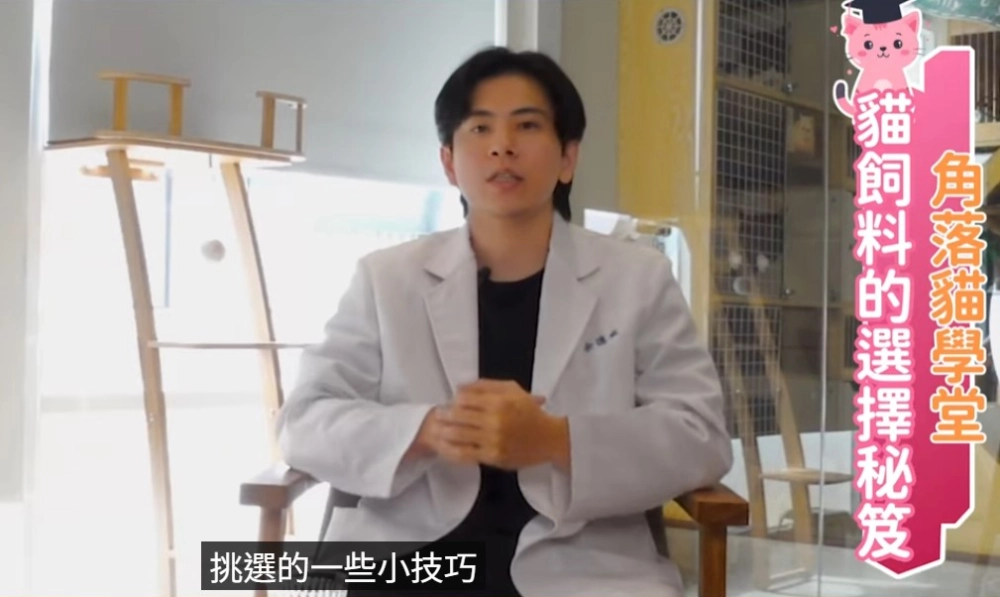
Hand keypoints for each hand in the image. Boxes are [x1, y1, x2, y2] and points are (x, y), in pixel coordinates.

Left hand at [434, 379, 568, 470]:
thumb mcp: (512, 389)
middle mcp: (496, 420)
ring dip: (444, 432)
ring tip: (438, 430)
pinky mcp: (493, 457)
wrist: (549, 438)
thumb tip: (460, 387)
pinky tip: (446, 447)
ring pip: (459, 435)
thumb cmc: (530, 412)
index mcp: (499, 401)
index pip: (464, 398)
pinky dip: (452, 450)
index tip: (450, 403)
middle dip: (444, 416)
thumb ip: (485, 385)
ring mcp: (494, 440)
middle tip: (438, 416)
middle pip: (459, 416)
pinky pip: (466, 453)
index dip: (454, 400)